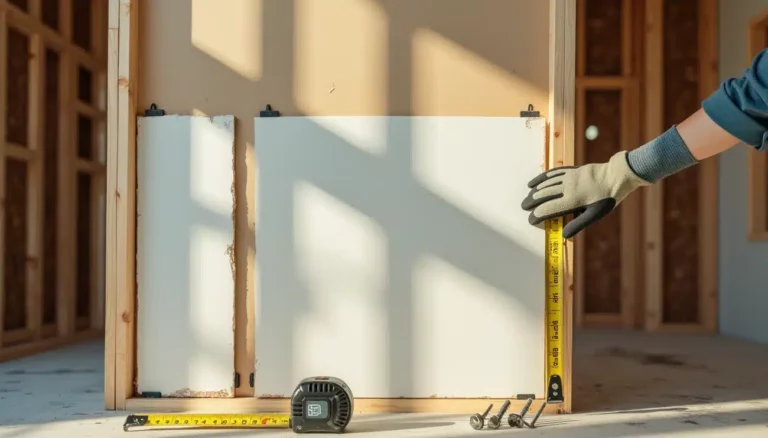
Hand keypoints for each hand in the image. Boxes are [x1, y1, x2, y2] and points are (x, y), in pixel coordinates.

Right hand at [520, 151, 649, 238]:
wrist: (617, 175)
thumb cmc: (607, 198)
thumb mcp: (595, 215)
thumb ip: (578, 224)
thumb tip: (563, 235)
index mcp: (572, 200)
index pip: (548, 209)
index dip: (537, 215)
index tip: (531, 220)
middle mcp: (567, 187)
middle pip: (543, 195)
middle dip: (532, 202)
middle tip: (524, 208)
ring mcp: (568, 177)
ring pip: (546, 185)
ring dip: (534, 192)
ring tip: (527, 198)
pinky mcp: (570, 170)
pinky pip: (552, 174)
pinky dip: (540, 178)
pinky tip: (534, 182)